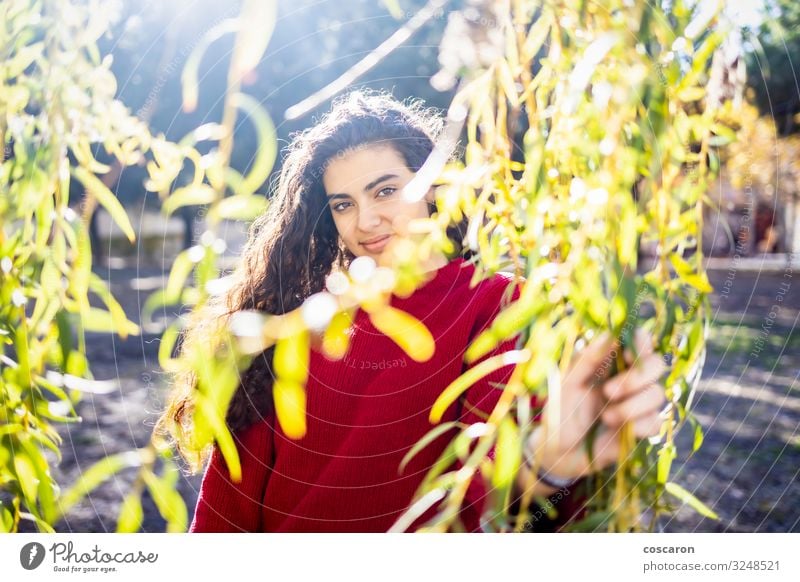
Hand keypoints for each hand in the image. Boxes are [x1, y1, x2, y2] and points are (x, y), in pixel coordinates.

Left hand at [526, 328, 668, 481]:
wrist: (557, 451)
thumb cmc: (559, 412)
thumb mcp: (567, 383)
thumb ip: (587, 359)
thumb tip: (610, 333)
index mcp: (611, 363)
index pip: (640, 342)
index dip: (641, 343)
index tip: (627, 353)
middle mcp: (629, 380)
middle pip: (658, 364)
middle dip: (637, 377)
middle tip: (608, 391)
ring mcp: (638, 404)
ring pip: (658, 394)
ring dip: (631, 406)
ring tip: (605, 416)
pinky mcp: (642, 430)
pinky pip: (656, 422)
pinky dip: (638, 425)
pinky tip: (615, 428)